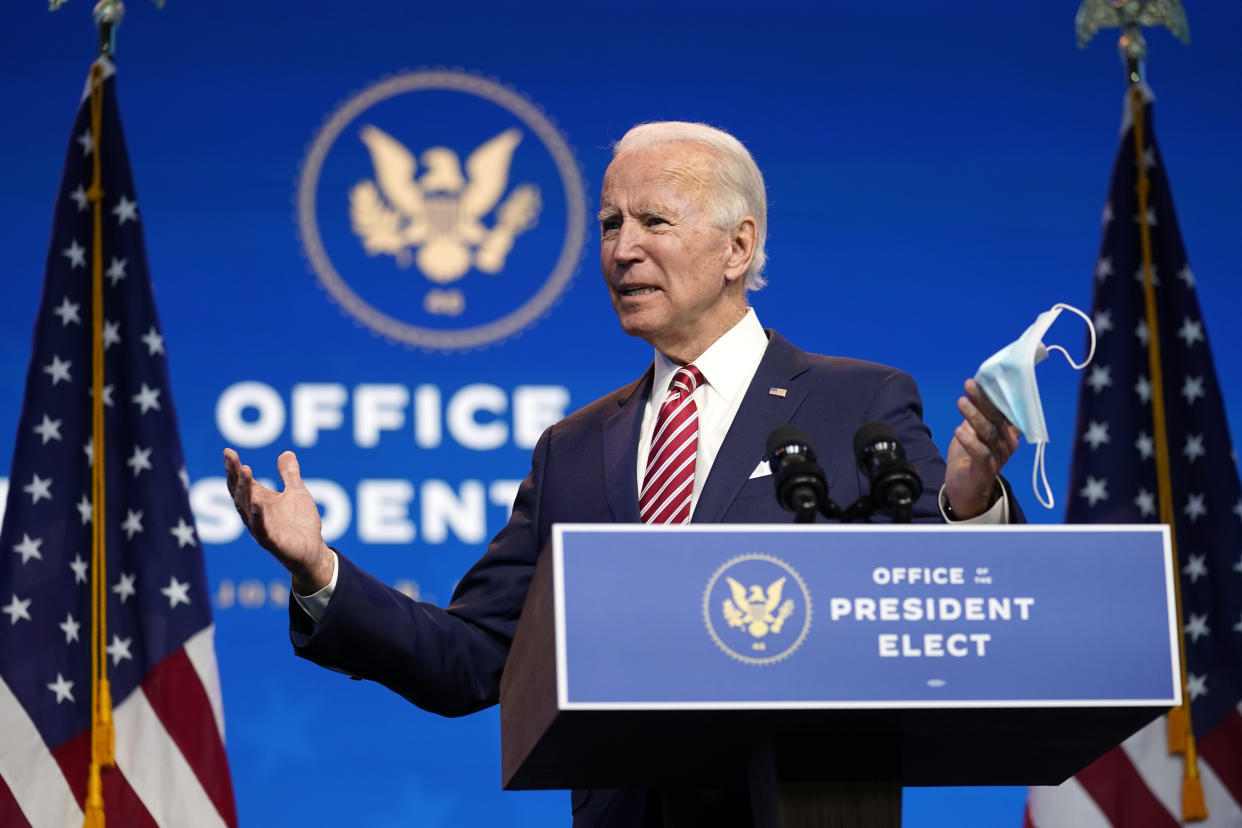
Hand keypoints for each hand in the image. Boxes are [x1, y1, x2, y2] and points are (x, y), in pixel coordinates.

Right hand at [223, 448, 333, 593]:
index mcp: (259, 500)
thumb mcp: (296, 493)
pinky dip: (257, 514)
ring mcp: (260, 527)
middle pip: (238, 492)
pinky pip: (260, 527)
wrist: (313, 550)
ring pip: (245, 507)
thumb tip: (286, 453)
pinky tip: (257, 501)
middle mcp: (254, 513)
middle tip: (232, 457)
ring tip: (245, 471)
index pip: (241, 482)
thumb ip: (289, 475)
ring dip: (244, 489)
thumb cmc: (301, 523)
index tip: (228, 451)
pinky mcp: (270, 541)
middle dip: (235, 474)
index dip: (234, 467)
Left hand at [944, 378, 1020, 518]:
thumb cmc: (970, 457)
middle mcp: (1007, 443)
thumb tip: (975, 388)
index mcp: (1007, 432)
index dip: (995, 394)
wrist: (965, 490)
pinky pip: (980, 452)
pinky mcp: (985, 469)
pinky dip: (969, 440)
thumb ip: (977, 414)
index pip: (1004, 410)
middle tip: (969, 385)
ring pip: (988, 433)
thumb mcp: (974, 432)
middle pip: (995, 418)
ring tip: (961, 402)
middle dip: (982, 400)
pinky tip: (958, 430)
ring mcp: (998, 457)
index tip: (982, 378)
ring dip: (974, 416)